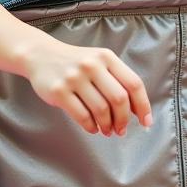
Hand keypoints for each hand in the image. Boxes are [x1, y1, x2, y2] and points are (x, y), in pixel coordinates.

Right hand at [27, 41, 151, 136]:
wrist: (41, 55)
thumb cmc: (76, 63)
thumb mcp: (99, 62)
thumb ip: (117, 80)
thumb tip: (136, 110)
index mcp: (107, 57)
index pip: (133, 84)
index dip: (143, 105)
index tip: (145, 121)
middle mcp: (92, 65)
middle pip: (119, 99)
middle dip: (123, 119)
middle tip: (122, 130)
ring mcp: (74, 78)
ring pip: (100, 109)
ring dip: (107, 125)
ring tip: (107, 130)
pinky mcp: (59, 91)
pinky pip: (81, 115)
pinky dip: (91, 126)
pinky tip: (93, 128)